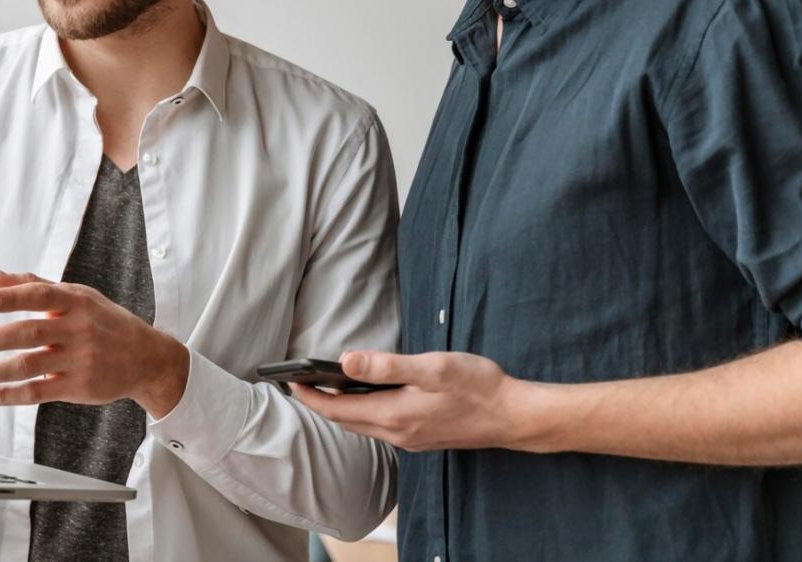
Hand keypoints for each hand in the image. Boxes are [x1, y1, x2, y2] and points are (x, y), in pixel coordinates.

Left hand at [0, 269, 189, 416]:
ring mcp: (79, 360)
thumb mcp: (77, 296)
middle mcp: (78, 329)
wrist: (147, 358)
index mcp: (76, 301)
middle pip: (28, 333)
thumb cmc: (105, 322)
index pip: (40, 295)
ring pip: (27, 366)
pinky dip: (9, 395)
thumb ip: (33, 285)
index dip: (11, 297)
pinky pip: (37, 392)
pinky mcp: (78, 387)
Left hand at [291, 350, 545, 452]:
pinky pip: (380, 427)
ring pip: (362, 425)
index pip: (336, 409)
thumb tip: (345, 362)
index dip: (309, 395)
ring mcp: (409, 439)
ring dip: (341, 408)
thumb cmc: (476, 387)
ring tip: (325, 386)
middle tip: (299, 382)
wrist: (513, 416)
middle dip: (319, 402)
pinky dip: (363, 412)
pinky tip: (367, 397)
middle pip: (345, 420)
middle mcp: (396, 433)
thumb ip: (386, 366)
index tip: (289, 380)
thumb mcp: (430, 367)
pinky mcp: (421, 438)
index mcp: (393, 415)